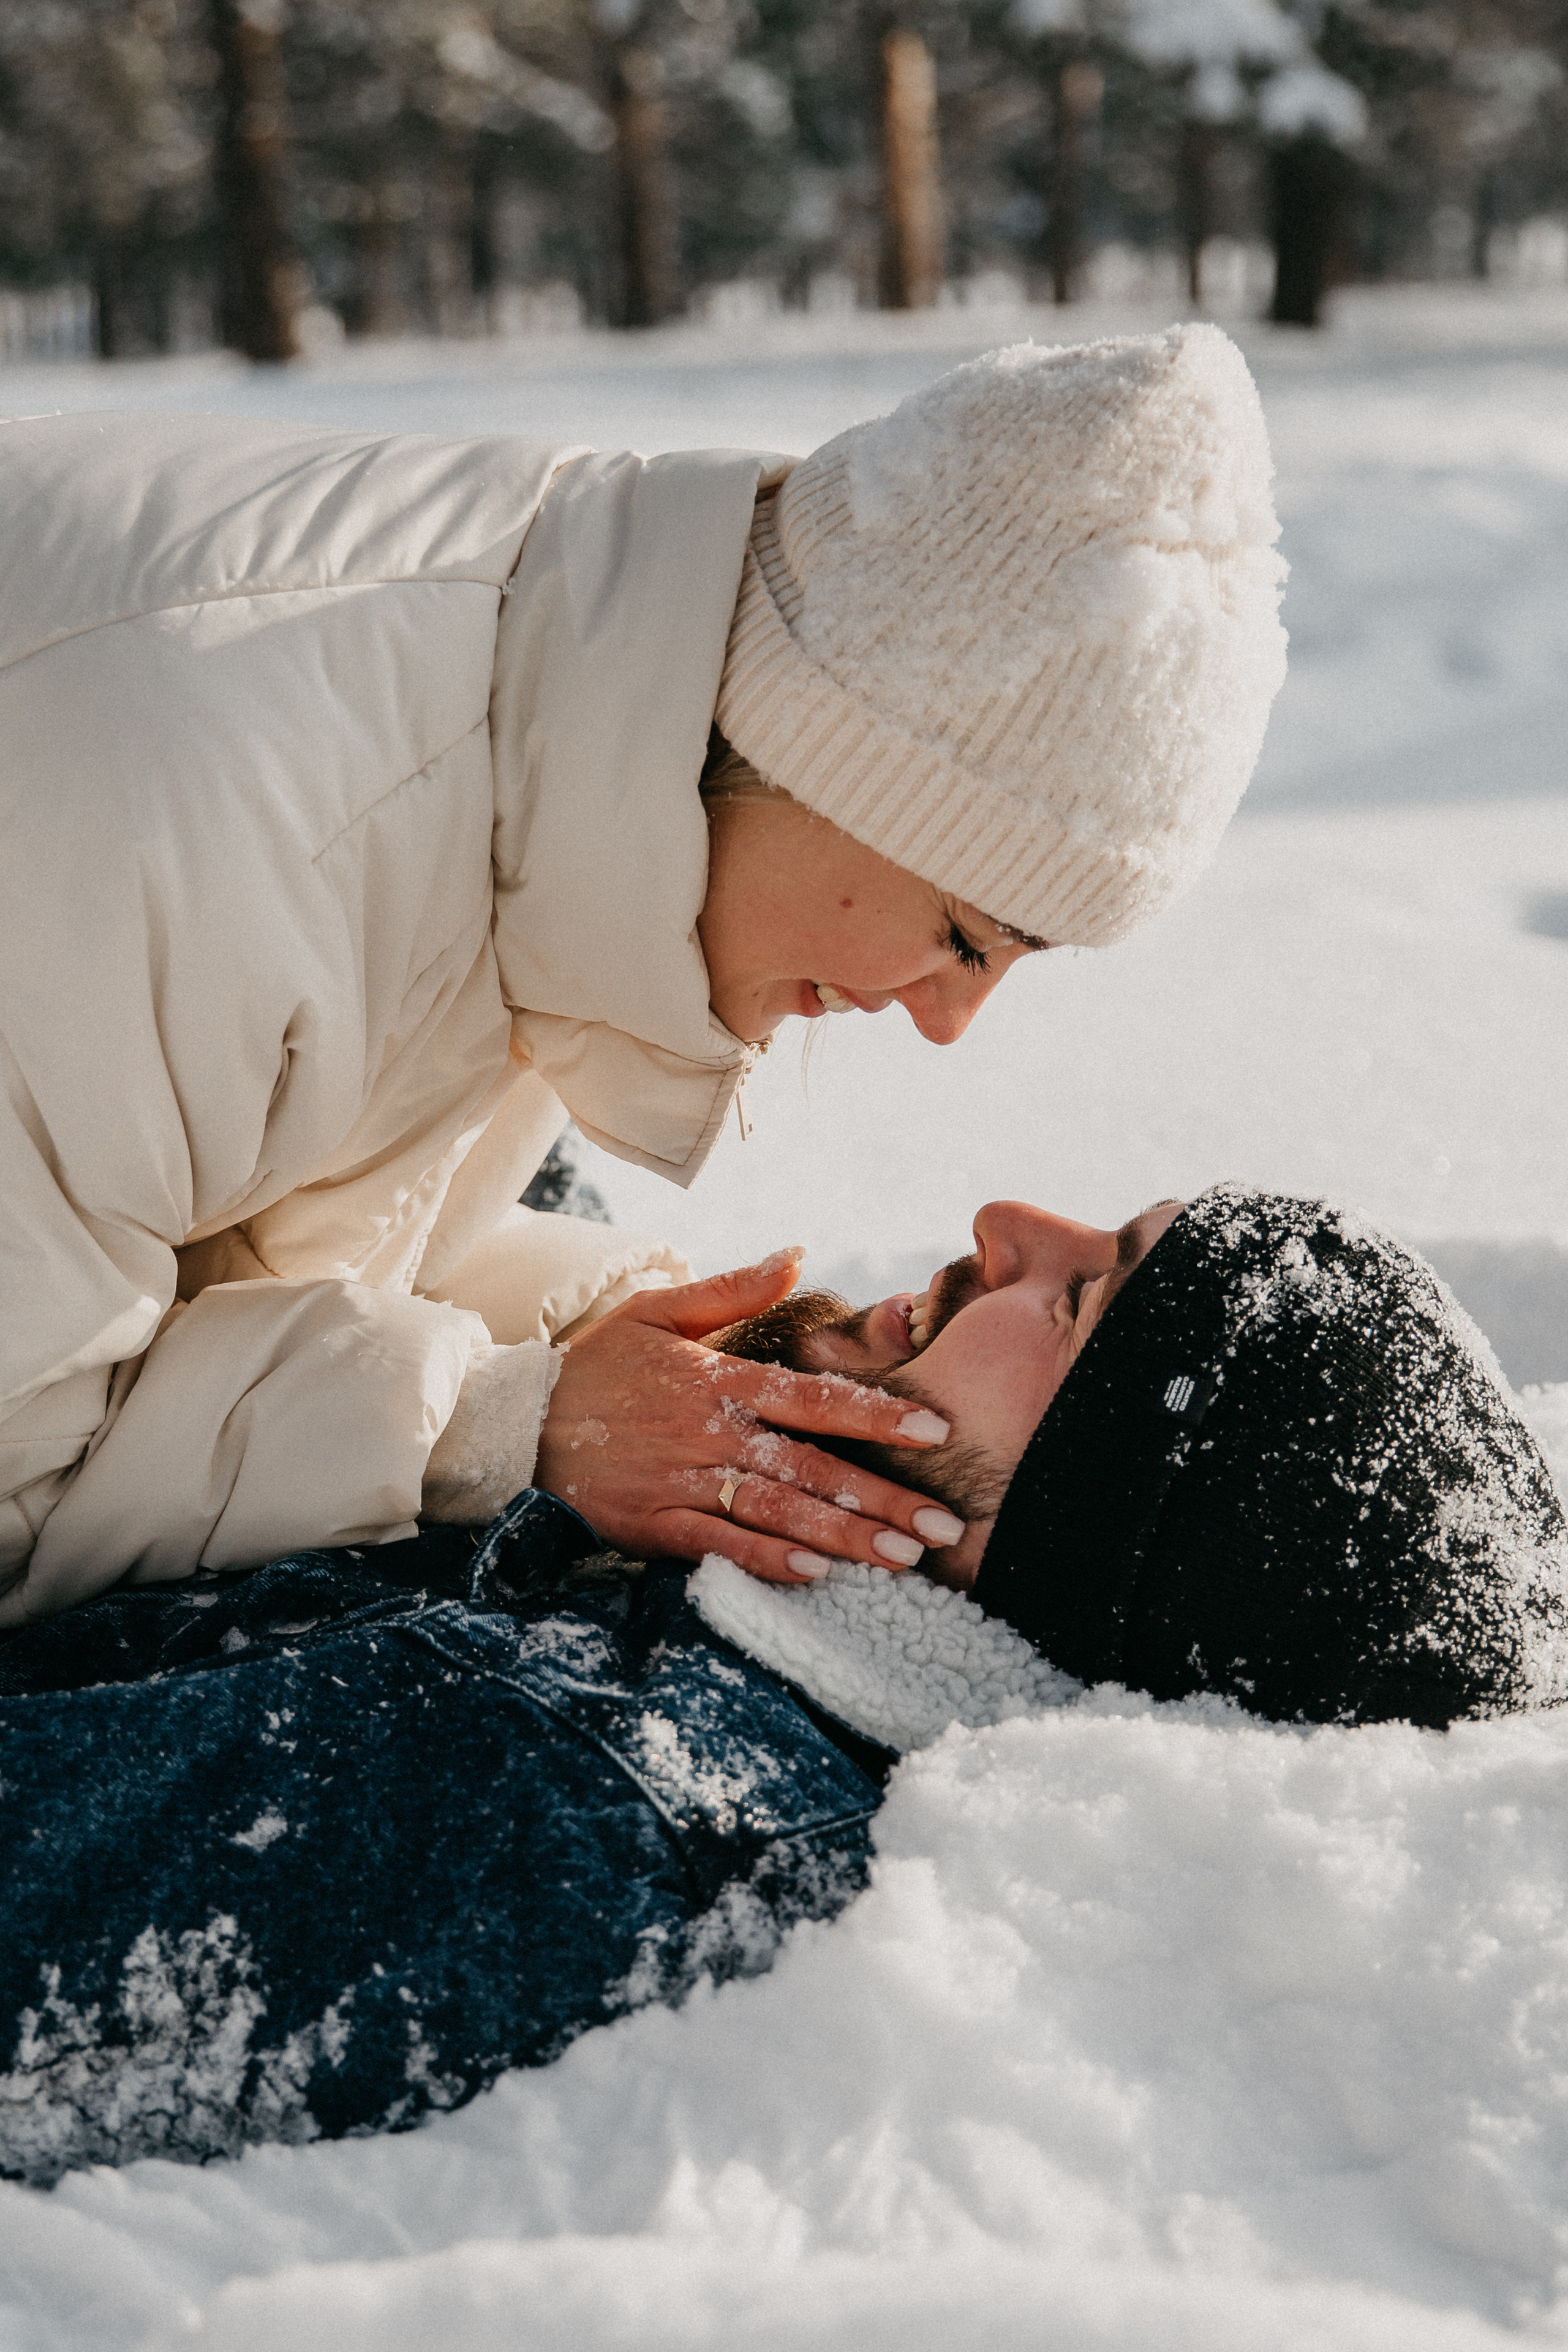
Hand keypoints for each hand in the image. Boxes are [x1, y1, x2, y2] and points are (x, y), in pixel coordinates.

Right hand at [534, 1252, 963, 1583]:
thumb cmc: (597, 1366)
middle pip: (812, 1468)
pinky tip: (817, 1576)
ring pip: (778, 1513)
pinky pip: (721, 1547)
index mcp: (720, 1380)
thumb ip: (733, 1289)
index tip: (936, 1430)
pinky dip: (768, 1562)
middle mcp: (711, 1433)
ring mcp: (683, 1482)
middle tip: (946, 1525)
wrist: (516, 1424)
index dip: (877, 1415)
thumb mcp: (658, 1310)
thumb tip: (798, 1254)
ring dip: (845, 1538)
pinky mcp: (655, 1524)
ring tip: (904, 1559)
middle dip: (883, 1498)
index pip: (814, 1399)